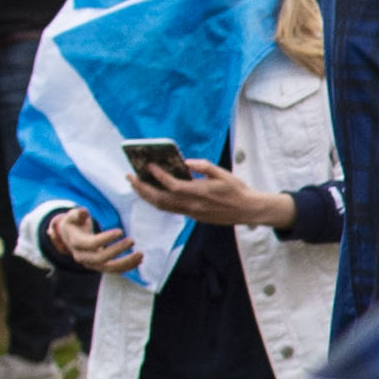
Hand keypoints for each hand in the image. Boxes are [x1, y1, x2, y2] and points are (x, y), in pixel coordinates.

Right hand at [41, 205, 135, 272]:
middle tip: (132, 240)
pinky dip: (127, 266)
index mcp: (76, 243)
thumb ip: (78, 213)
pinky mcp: (99, 268)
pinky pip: (114, 270)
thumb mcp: (72, 216)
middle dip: (118, 250)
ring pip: (109, 268)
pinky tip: (139, 261)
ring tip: (141, 254)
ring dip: (127, 262)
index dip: (106, 238)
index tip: (121, 231)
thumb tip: (84, 212)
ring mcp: (91, 264)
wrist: (70, 238)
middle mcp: (82, 257)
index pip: (91, 244)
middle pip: (101, 258)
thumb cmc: (74, 224)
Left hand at [128, 154, 295, 229]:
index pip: (172, 185)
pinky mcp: (193, 216)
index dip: (158, 175)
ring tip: (136, 185)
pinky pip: (170, 209)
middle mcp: (193, 205)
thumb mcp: (222, 173)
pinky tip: (152, 193)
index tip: (148, 165)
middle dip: (142, 187)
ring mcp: (192, 212)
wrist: (248, 210)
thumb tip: (185, 162)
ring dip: (146, 196)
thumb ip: (202, 166)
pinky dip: (157, 201)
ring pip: (162, 206)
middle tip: (131, 176)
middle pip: (160, 198)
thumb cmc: (236, 190)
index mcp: (200, 192)